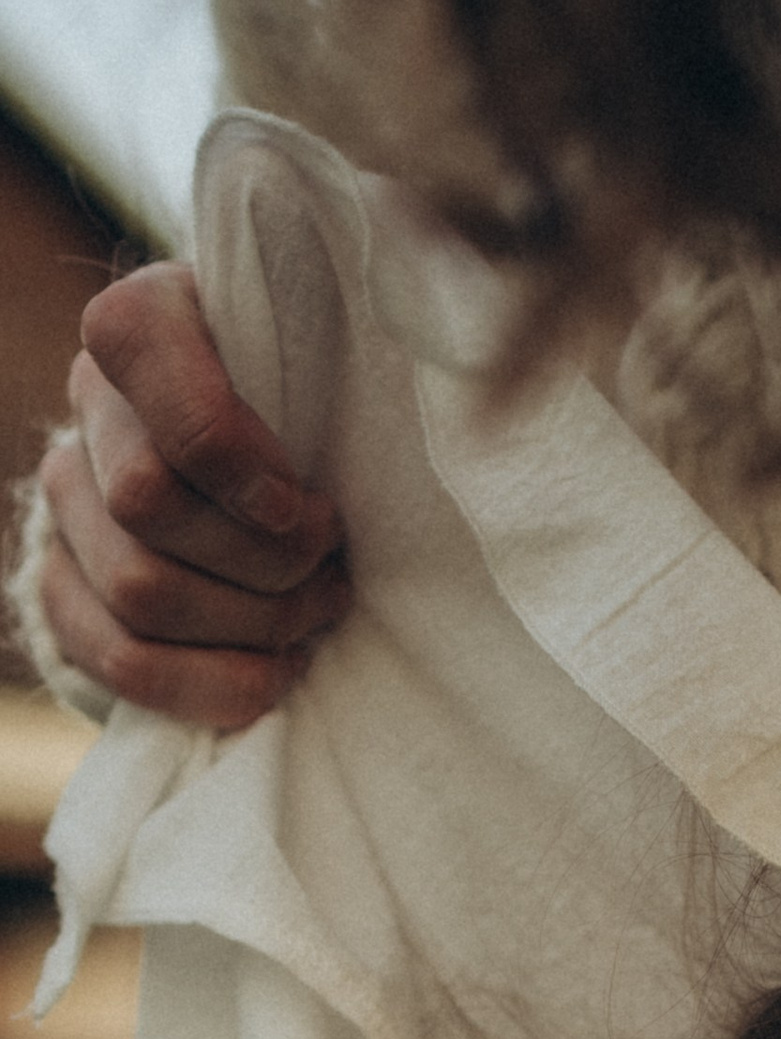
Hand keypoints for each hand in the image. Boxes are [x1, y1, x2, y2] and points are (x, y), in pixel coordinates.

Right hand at [34, 264, 348, 727]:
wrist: (278, 485)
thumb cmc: (324, 416)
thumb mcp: (338, 367)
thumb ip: (352, 357)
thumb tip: (422, 389)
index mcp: (144, 324)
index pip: (140, 356)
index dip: (226, 447)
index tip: (306, 503)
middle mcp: (91, 404)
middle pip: (147, 501)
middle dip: (265, 558)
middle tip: (333, 568)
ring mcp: (70, 499)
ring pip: (141, 589)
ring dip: (254, 624)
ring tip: (316, 613)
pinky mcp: (69, 587)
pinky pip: (122, 660)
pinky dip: (213, 684)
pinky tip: (273, 671)